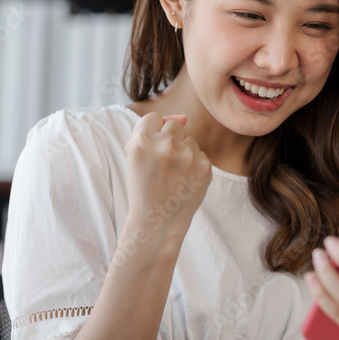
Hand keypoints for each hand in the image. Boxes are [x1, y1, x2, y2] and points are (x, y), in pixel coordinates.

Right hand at [121, 112, 211, 260]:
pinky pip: (200, 154)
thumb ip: (150, 131)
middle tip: (164, 163)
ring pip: (189, 139)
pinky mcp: (204, 166)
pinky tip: (184, 181)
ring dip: (183, 152)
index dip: (153, 134)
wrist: (157, 222)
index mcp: (142, 141)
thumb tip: (184, 117)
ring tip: (173, 175)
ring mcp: (187, 156)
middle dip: (170, 139)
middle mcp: (165, 145)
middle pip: (175, 124)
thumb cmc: (143, 187)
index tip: (152, 150)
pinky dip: (193, 165)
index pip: (154, 118)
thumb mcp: (134, 157)